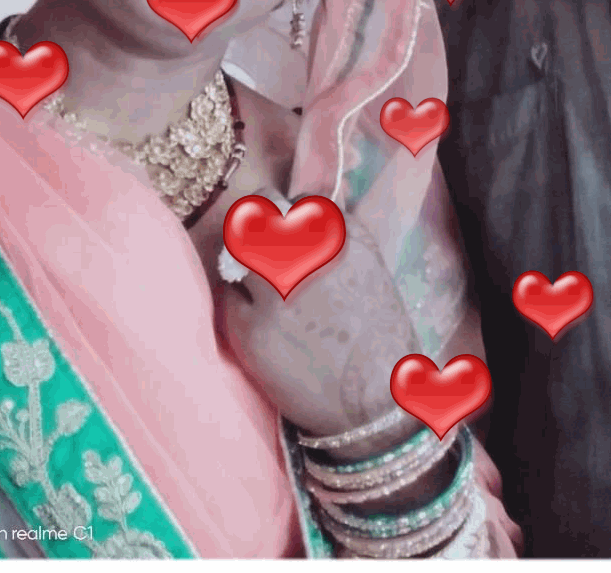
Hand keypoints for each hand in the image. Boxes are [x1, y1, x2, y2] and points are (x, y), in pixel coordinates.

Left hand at [217, 188, 422, 447]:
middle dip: (256, 225)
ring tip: (251, 285)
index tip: (289, 236)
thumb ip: (336, 246)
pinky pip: (229, 300)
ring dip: (240, 263)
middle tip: (256, 248)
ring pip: (236, 250)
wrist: (377, 407)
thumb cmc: (381, 343)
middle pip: (260, 211)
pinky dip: (239, 308)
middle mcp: (308, 253)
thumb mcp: (370, 274)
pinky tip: (258, 327)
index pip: (299, 203)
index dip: (290, 219)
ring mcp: (275, 289)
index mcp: (345, 236)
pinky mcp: (250, 328)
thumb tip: (301, 227)